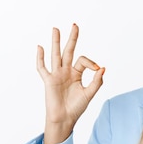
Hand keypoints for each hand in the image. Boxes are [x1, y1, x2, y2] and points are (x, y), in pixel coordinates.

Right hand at [37, 24, 104, 143]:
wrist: (65, 119)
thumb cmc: (76, 108)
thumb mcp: (90, 93)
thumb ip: (96, 81)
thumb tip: (103, 68)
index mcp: (76, 74)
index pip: (83, 61)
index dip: (91, 63)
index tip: (97, 70)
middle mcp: (66, 72)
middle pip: (68, 51)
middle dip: (72, 38)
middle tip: (75, 25)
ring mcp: (56, 75)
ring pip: (56, 55)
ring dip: (56, 42)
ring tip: (56, 29)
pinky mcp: (48, 81)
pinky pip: (42, 68)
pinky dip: (40, 58)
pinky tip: (40, 47)